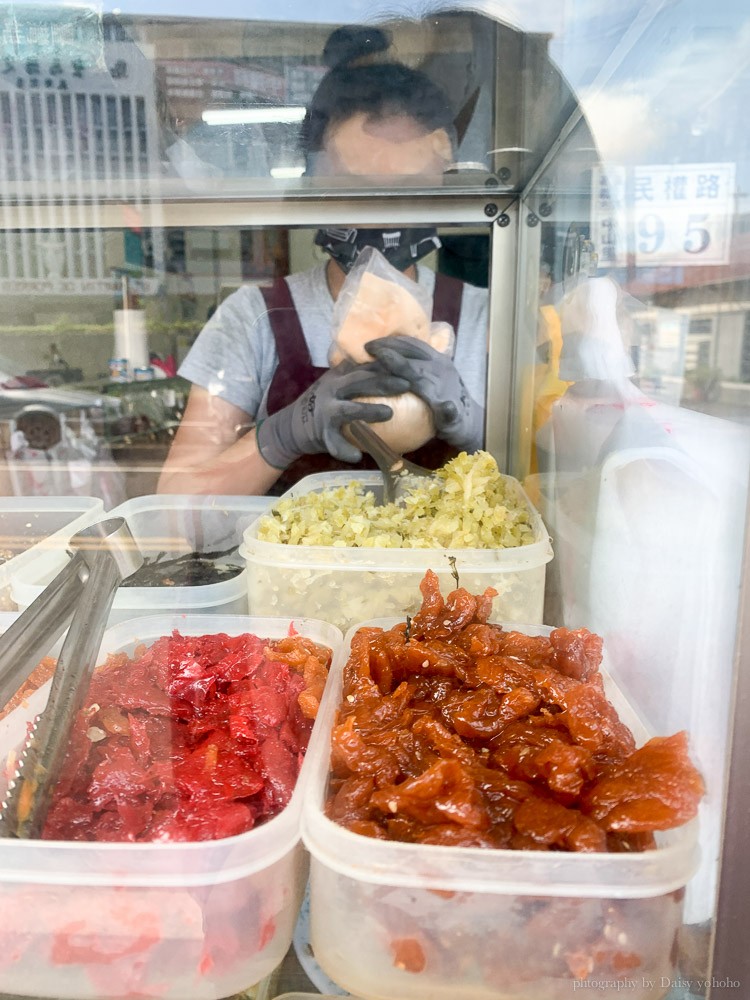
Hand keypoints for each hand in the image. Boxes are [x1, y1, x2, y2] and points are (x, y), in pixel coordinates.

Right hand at [256, 360, 409, 468]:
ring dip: (367, 411)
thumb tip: (398, 371)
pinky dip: (344, 450)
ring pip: (347, 409)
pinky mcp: (320, 433)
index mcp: (339, 376)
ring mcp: (325, 412)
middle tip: (406, 384)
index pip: (365, 365)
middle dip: (382, 381)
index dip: (386, 363)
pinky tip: (357, 457)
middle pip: (358, 381)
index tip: (408, 364)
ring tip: (388, 414)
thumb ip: (361, 377)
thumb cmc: (327, 404)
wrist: (292, 427)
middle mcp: (332, 390)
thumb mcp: (339, 384)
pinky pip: (334, 442)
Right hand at [365, 335, 483, 451]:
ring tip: (373, 343)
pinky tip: (387, 345)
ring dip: (394, 341)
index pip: (415, 370)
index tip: (379, 355)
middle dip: (390, 346)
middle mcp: (442, 367)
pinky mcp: (440, 358)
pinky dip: (401, 343)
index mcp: (441, 383)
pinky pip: (418, 346)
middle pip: (412, 352)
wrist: (470, 418)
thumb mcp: (453, 425)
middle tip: (367, 346)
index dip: (397, 362)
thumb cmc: (455, 426)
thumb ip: (449, 416)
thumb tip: (447, 407)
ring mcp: (441, 360)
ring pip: (415, 345)